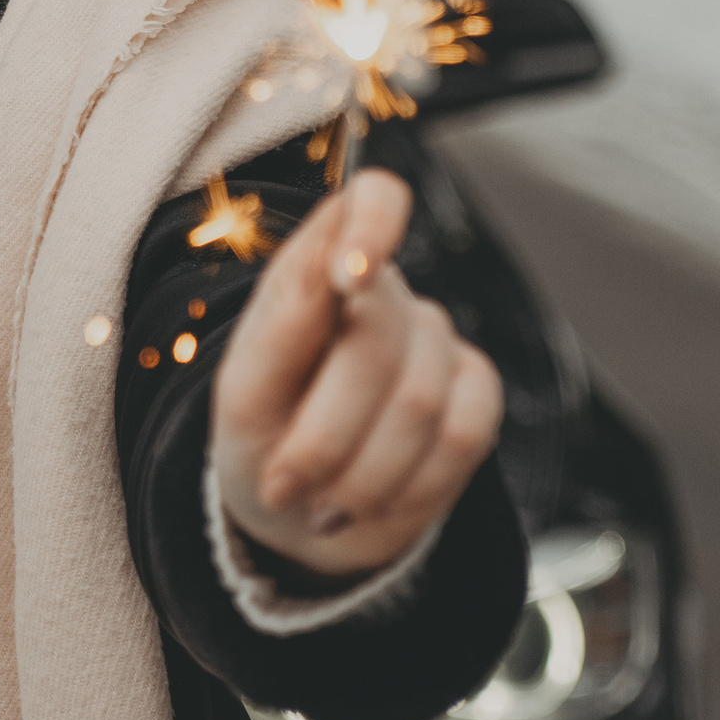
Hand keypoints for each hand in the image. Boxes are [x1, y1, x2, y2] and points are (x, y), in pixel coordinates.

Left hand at [210, 168, 503, 580]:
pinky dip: (408, 487)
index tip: (351, 273)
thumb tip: (331, 268)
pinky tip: (369, 500)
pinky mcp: (476, 394)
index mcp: (317, 269)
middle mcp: (384, 294)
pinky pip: (463, 437)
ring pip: (420, 402)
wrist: (296, 520)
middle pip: (378, 339)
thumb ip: (283, 329)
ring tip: (319, 502)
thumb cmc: (260, 441)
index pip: (373, 199)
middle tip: (281, 485)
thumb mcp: (244, 396)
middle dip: (324, 434)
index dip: (375, 221)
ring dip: (359, 475)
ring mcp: (436, 341)